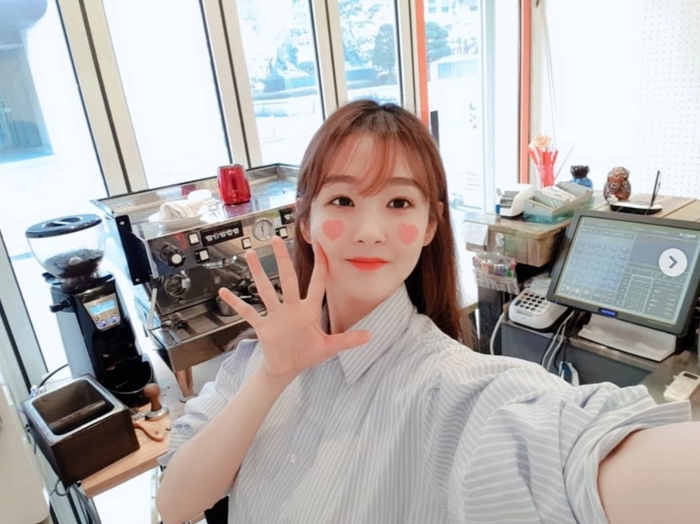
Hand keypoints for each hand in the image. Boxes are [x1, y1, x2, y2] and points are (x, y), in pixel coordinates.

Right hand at [218, 237, 370, 381]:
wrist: (286, 368)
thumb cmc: (306, 355)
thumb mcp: (329, 348)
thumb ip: (347, 340)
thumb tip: (370, 335)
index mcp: (309, 311)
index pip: (317, 283)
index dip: (321, 265)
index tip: (321, 246)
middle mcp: (291, 308)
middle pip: (287, 279)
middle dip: (282, 259)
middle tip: (276, 239)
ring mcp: (275, 316)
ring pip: (266, 290)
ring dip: (258, 274)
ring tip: (250, 254)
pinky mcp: (263, 327)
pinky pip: (248, 313)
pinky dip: (236, 304)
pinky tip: (224, 292)